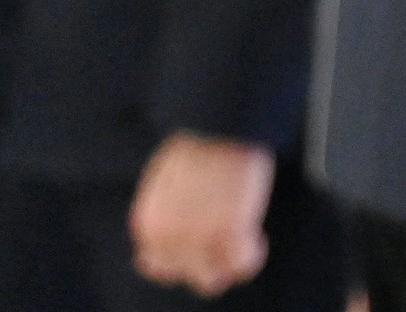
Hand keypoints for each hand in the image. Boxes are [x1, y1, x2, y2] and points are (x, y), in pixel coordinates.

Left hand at [128, 132, 269, 293]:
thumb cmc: (198, 143)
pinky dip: (252, 256)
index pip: (158, 264)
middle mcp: (167, 238)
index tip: (200, 252)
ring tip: (243, 243)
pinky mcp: (230, 231)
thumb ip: (165, 211)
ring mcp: (198, 238)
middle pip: (185, 276)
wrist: (220, 126)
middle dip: (206, 263)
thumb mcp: (164, 180)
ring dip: (227, 265)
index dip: (182, 261)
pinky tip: (257, 238)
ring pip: (211, 280)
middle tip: (225, 245)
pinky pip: (242, 264)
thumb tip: (176, 228)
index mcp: (148, 224)